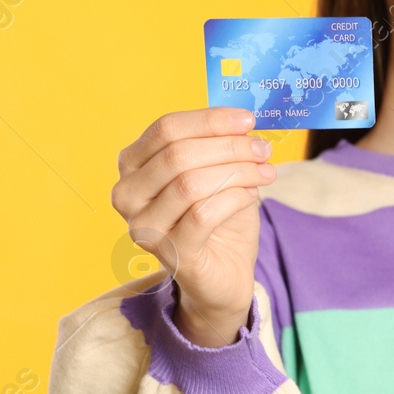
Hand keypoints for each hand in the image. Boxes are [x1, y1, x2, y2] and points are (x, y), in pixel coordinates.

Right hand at [110, 108, 276, 346]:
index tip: (248, 119)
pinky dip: (234, 199)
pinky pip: (203, 214)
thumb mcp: (218, 173)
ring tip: (266, 173)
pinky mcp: (169, 252)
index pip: (166, 129)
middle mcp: (127, 194)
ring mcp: (144, 226)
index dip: (209, 120)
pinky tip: (253, 196)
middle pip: (178, 155)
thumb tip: (244, 122)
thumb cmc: (219, 219)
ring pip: (190, 184)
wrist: (224, 274)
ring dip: (237, 172)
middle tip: (263, 149)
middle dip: (229, 147)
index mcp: (133, 165)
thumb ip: (221, 146)